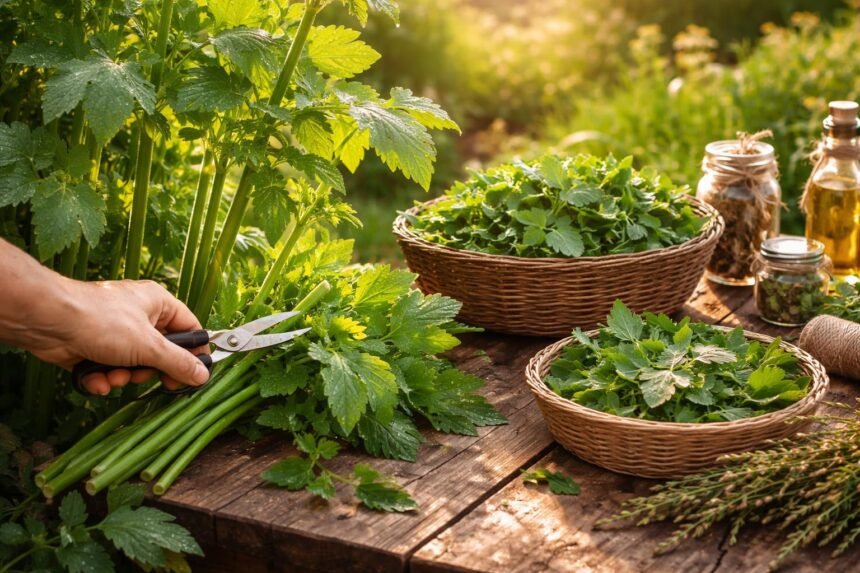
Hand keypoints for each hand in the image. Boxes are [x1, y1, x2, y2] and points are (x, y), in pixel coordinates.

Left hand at [27, 280, 210, 394]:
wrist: (47, 321)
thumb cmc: (100, 320)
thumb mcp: (148, 346)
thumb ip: (178, 363)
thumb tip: (203, 375)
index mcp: (157, 304)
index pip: (188, 328)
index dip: (194, 352)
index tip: (195, 374)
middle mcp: (138, 316)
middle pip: (160, 352)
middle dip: (150, 370)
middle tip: (151, 379)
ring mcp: (115, 333)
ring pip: (133, 365)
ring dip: (124, 377)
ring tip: (113, 375)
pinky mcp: (94, 348)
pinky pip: (109, 370)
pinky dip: (104, 378)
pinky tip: (96, 379)